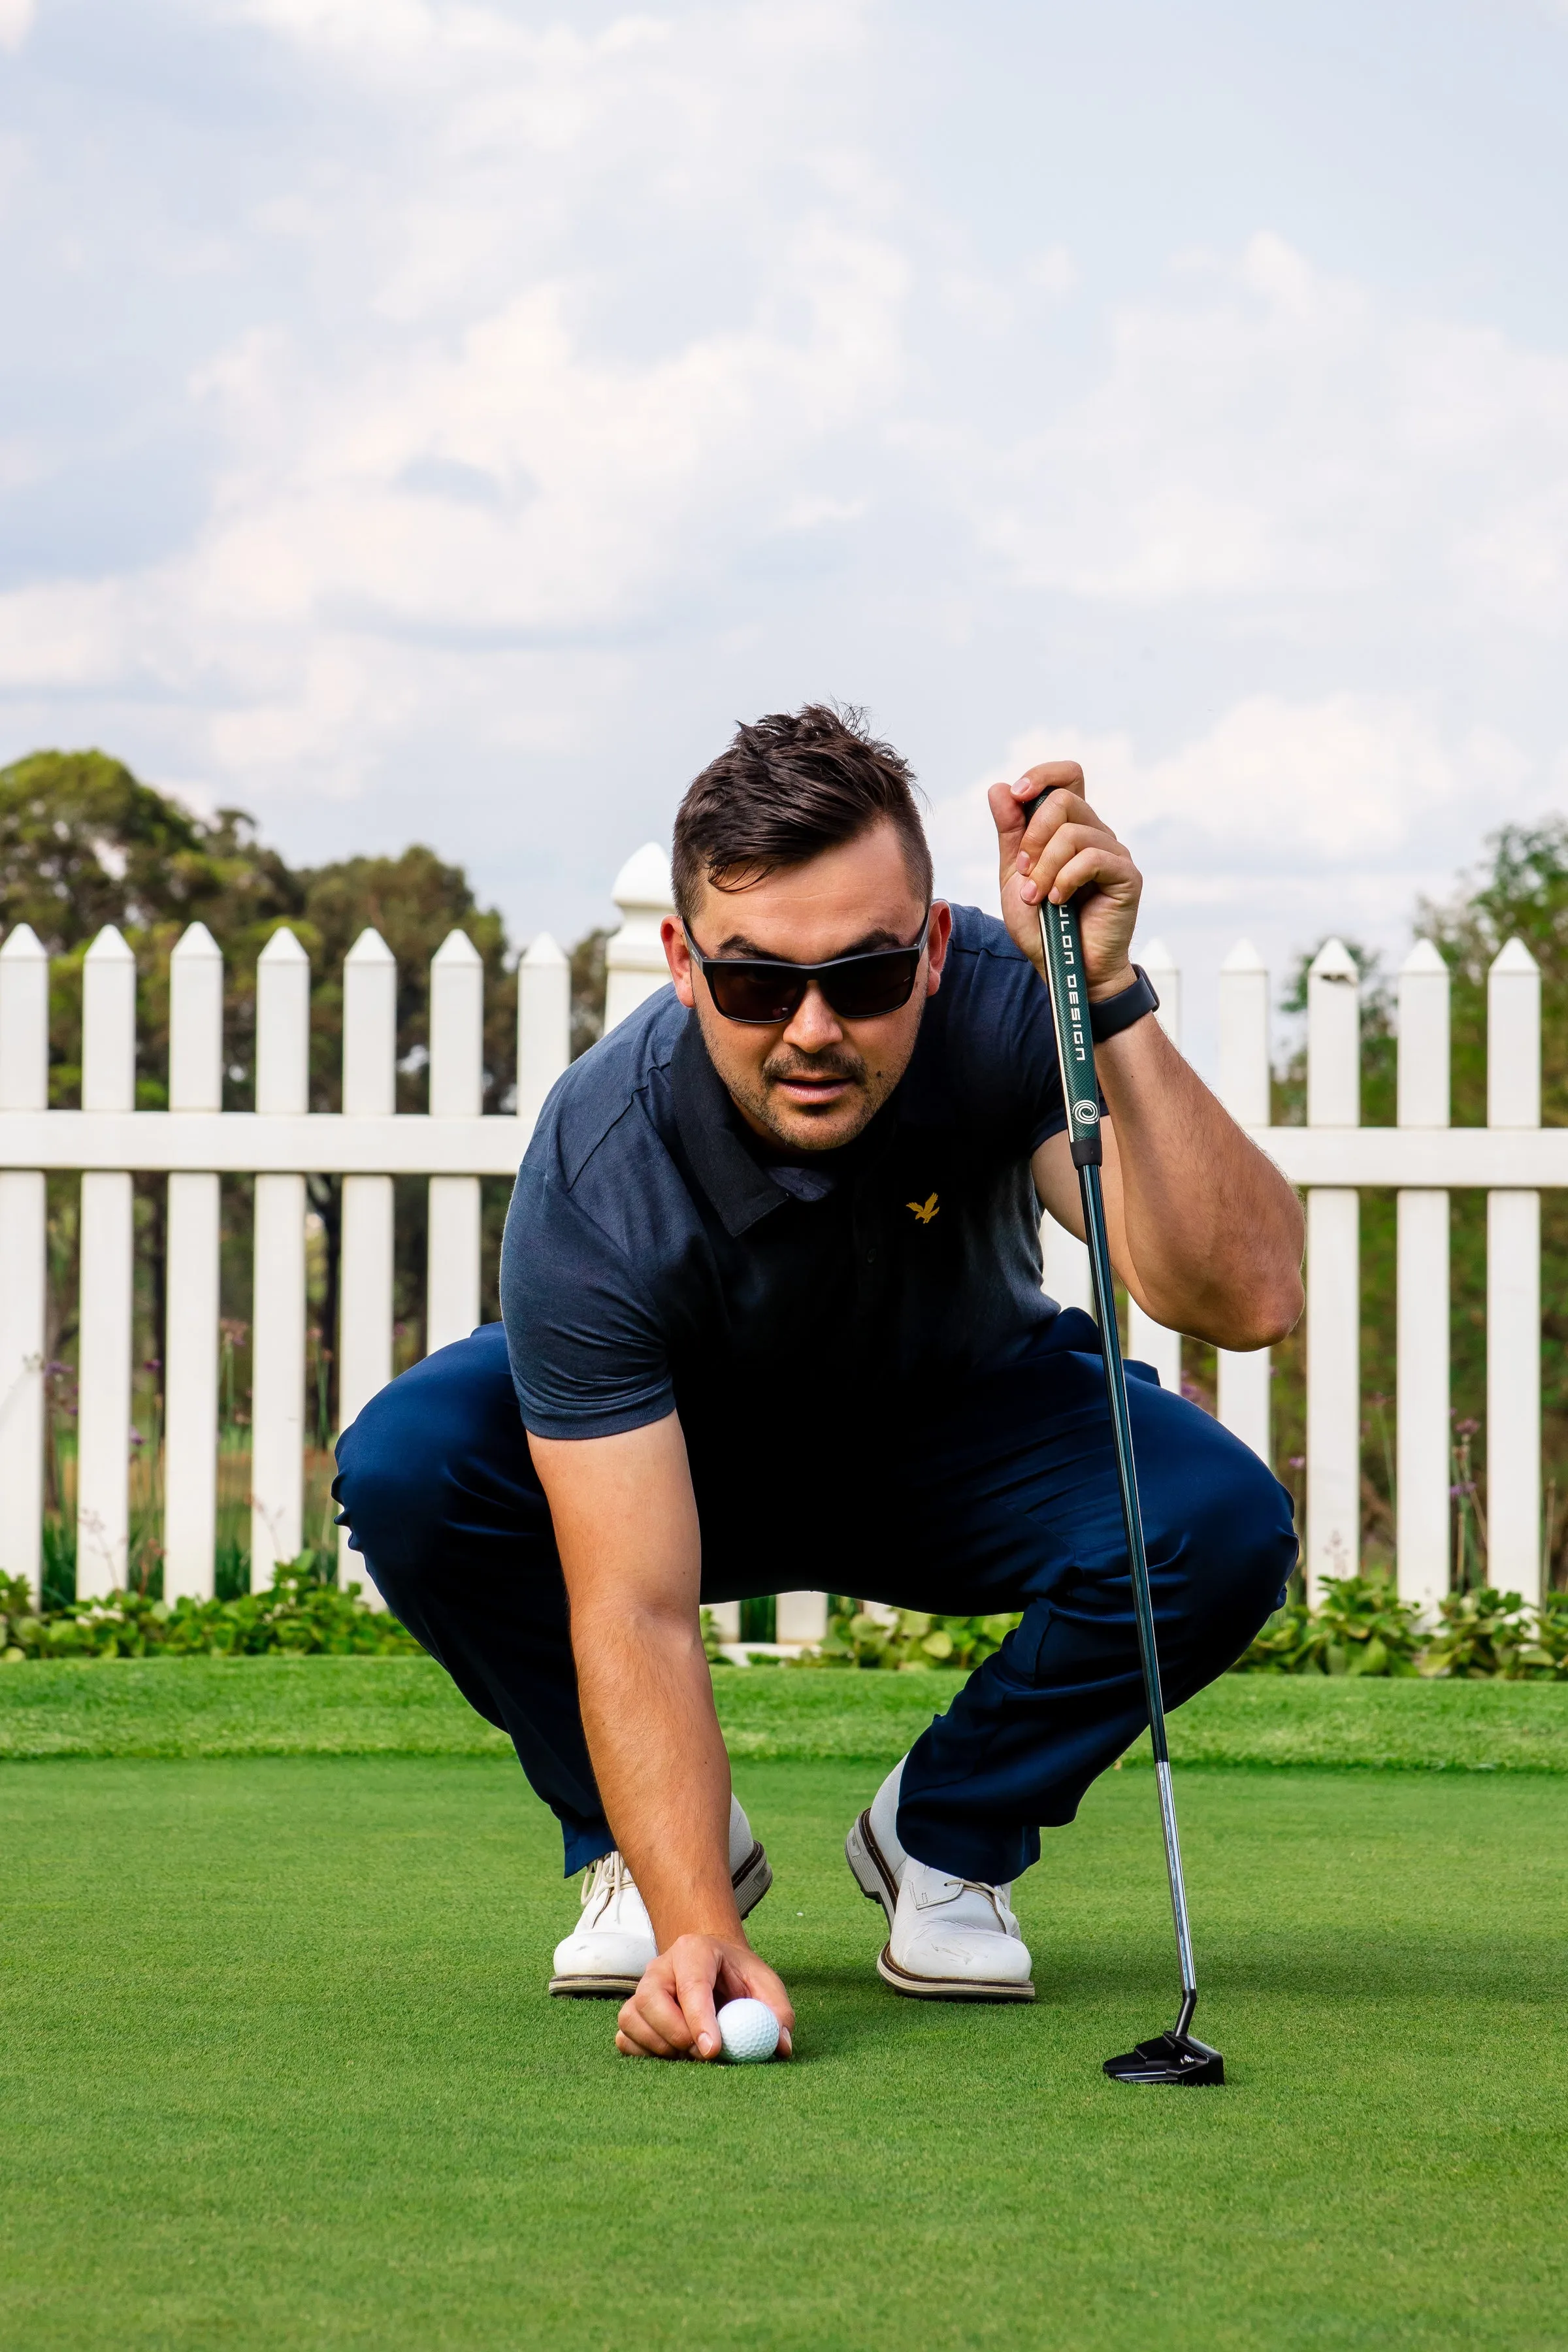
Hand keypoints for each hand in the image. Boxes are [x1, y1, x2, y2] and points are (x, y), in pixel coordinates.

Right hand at [615, 1933, 794, 2061]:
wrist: (712, 1967)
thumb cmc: (738, 1976)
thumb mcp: (764, 1984)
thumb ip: (777, 2012)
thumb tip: (780, 2046)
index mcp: (694, 1950)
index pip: (691, 1984)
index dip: (700, 2019)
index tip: (713, 2051)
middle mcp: (660, 1966)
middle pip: (651, 2000)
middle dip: (677, 2035)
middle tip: (705, 2055)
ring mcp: (640, 1989)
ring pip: (633, 2020)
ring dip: (661, 2047)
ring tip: (692, 2053)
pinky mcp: (632, 2013)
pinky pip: (625, 2038)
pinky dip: (646, 2053)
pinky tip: (673, 2054)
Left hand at [988, 762, 1142, 999]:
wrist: (1065, 969)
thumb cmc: (1043, 926)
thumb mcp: (1015, 876)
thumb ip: (1010, 834)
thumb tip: (999, 788)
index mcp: (1071, 828)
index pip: (1068, 777)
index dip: (1042, 776)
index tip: (1017, 795)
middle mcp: (1096, 834)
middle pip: (1064, 799)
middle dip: (1033, 836)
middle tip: (1024, 872)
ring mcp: (1114, 853)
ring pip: (1073, 833)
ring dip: (1045, 867)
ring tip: (1038, 897)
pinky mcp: (1127, 875)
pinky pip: (1091, 858)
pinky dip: (1065, 880)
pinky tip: (1059, 902)